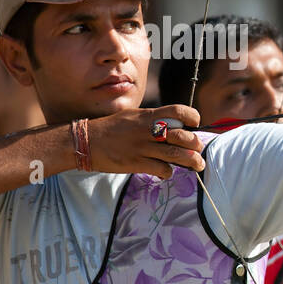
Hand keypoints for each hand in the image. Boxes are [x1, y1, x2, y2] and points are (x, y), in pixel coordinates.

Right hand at [88, 106, 204, 178]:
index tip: (196, 123)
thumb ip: (153, 120)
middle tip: (198, 149)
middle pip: (182, 136)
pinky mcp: (136, 163)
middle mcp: (146, 130)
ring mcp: (142, 147)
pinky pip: (162, 169)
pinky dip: (168, 172)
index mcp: (147, 115)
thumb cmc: (111, 129)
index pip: (177, 111)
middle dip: (196, 144)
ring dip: (192, 161)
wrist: (84, 141)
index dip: (192, 116)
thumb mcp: (132, 117)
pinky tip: (166, 172)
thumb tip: (175, 127)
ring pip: (176, 154)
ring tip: (197, 165)